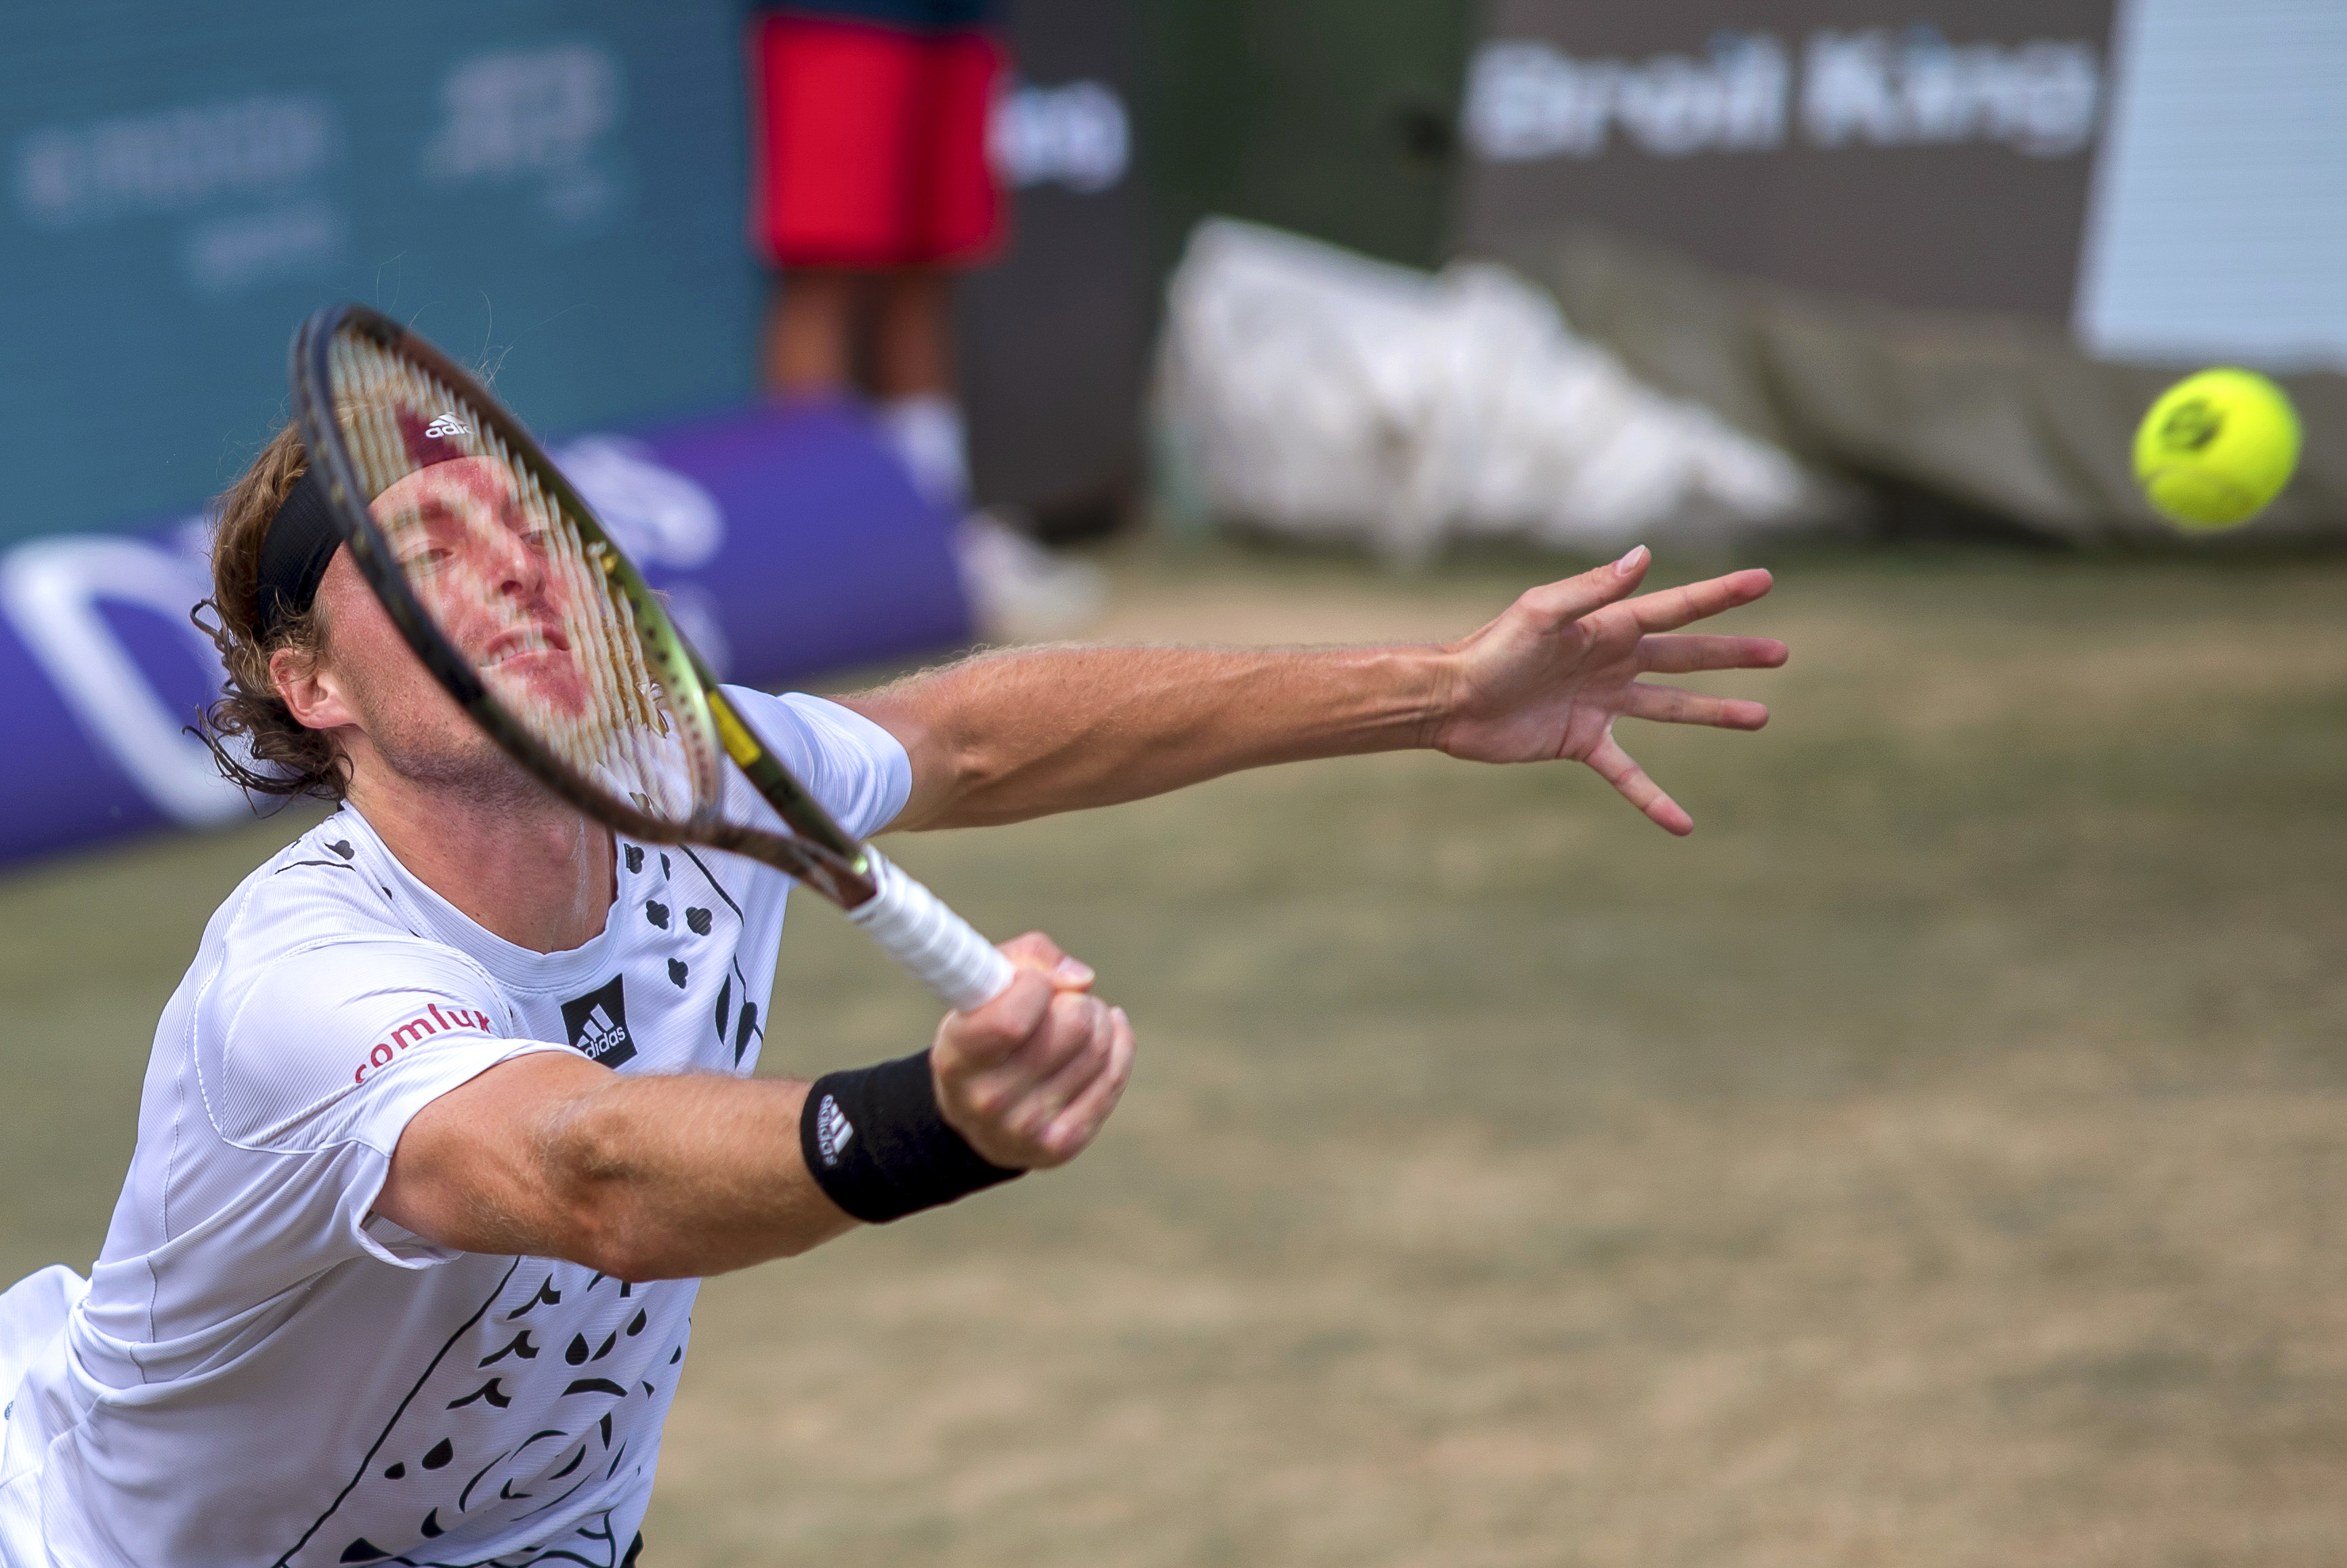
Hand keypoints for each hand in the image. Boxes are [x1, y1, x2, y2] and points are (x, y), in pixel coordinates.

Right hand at [932, 932, 1133, 1168]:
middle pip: (1074, 1025)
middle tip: (1063, 1002)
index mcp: (957, 1057)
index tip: (1032, 984)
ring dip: (1097, 1018)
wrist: (975, 1120)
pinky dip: (1118, 1043)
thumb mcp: (983, 988)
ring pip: (1099, 1047)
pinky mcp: (1063, 1143)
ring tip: (1078, 1019)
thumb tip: (1083, 979)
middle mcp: (989, 1100)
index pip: (1012, 1019)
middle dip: (1076, 1000)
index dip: (1035, 985)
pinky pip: (1114, 1076)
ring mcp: (1027, 1128)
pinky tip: (1107, 1032)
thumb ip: (1029, 958)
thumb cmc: (984, 1032)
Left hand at [1433, 545, 1785, 835]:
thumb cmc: (1490, 650)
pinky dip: (1654, 798)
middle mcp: (1611, 662)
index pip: (1677, 608)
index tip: (1764, 581)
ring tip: (1760, 716)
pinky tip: (1683, 824)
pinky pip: (1628, 773)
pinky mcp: (1583, 742)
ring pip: (1671, 709)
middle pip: (1686, 657)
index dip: (1721, 596)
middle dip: (1732, 654)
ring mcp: (1601, 704)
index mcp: (1608, 626)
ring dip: (1715, 713)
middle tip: (1780, 652)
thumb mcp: (1541, 613)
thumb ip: (1592, 589)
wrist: (1450, 701)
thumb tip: (1644, 555)